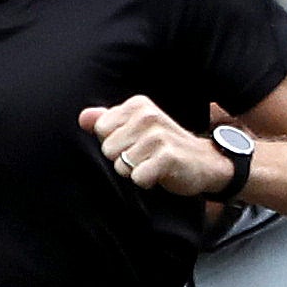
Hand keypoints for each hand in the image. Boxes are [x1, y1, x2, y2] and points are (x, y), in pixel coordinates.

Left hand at [82, 95, 223, 194]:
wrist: (203, 162)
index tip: (134, 143)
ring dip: (135, 172)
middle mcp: (147, 116)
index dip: (114, 143)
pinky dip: (146, 181)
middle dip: (123, 159)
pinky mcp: (167, 156)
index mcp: (137, 105)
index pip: (101, 129)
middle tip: (145, 156)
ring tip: (152, 164)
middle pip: (108, 149)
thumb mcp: (135, 129)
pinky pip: (137, 177)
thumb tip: (82, 117)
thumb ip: (107, 121)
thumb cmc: (164, 146)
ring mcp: (158, 136)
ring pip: (121, 165)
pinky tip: (159, 174)